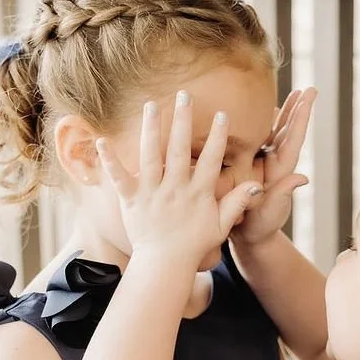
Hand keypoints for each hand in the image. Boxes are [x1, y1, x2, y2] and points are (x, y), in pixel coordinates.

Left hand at [97, 92, 262, 265]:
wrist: (165, 264)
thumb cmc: (194, 245)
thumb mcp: (221, 226)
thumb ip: (237, 203)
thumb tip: (257, 185)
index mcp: (198, 194)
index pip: (210, 160)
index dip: (217, 137)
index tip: (221, 114)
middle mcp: (175, 190)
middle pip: (179, 150)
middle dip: (182, 121)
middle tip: (184, 94)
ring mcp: (152, 194)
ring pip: (150, 157)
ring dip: (151, 129)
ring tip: (152, 105)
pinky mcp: (131, 200)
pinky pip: (119, 178)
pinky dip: (110, 160)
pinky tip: (102, 141)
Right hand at [230, 87, 315, 245]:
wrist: (248, 236)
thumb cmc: (260, 227)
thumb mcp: (272, 211)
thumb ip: (284, 194)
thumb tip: (303, 178)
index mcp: (281, 169)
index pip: (294, 137)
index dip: (302, 116)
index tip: (310, 95)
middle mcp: (275, 163)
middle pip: (289, 130)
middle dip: (298, 109)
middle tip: (309, 88)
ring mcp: (264, 163)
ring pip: (276, 133)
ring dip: (285, 113)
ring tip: (294, 93)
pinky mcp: (250, 166)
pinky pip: (258, 142)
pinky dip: (262, 126)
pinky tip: (263, 113)